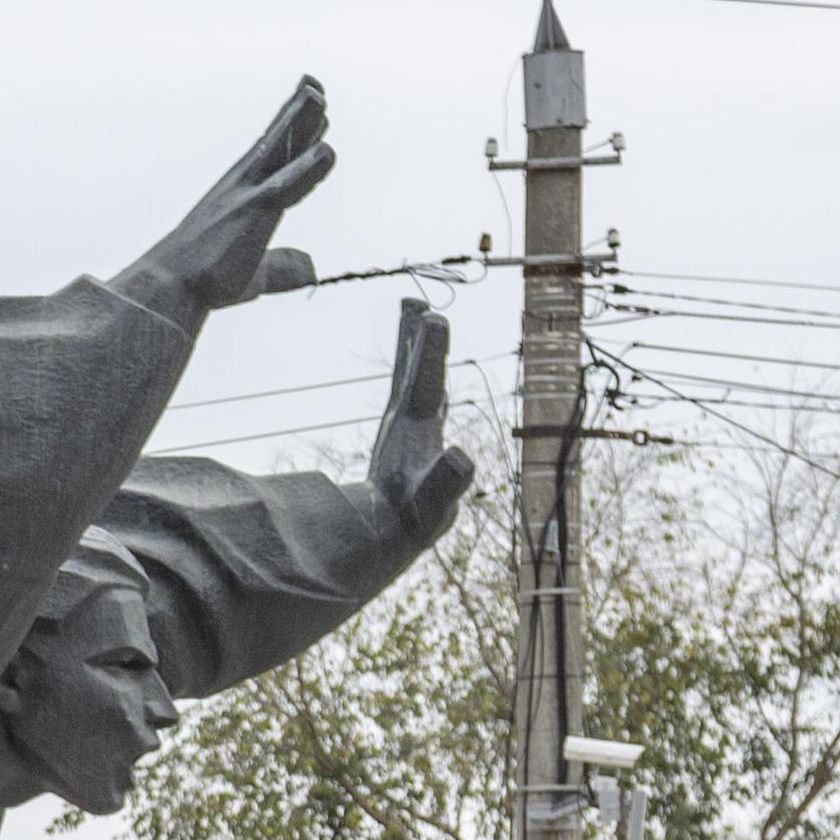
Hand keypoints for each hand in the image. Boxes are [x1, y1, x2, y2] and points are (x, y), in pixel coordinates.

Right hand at [119, 78, 332, 318]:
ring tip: (315, 93)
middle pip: (277, 141)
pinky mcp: (253, 212)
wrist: (168, 289)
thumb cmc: (202, 282)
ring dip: (299, 121)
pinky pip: (285, 185)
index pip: (274, 155)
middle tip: (313, 83)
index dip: (296, 129)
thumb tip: (312, 270)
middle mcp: (243, 186)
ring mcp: (247, 195)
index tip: (312, 102)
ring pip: (280, 151)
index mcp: (243, 196)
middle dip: (297, 112)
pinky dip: (308, 168)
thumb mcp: (255, 275)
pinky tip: (327, 151)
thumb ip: (284, 267)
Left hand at [367, 296, 472, 540]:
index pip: (423, 382)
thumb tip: (459, 457)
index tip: (432, 315)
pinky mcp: (414, 440)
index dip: (429, 351)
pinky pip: (422, 398)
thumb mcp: (433, 505)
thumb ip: (446, 482)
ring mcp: (410, 430)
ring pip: (415, 380)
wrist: (381, 538)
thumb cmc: (411, 520)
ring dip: (418, 348)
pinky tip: (438, 379)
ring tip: (418, 314)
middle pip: (414, 372)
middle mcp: (408, 423)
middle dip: (418, 338)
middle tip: (415, 301)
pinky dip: (427, 380)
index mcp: (413, 429)